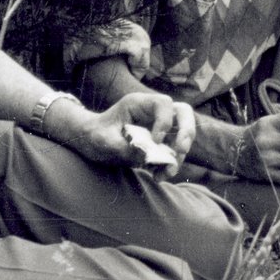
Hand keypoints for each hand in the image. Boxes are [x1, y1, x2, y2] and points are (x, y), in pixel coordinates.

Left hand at [62, 92, 194, 167]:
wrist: (92, 143)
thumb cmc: (95, 135)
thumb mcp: (104, 141)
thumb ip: (125, 147)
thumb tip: (148, 156)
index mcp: (139, 104)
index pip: (163, 104)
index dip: (164, 121)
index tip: (155, 140)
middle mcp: (153, 113)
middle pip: (183, 113)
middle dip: (187, 132)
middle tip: (180, 150)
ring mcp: (159, 127)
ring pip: (184, 134)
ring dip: (179, 155)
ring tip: (167, 172)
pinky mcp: (160, 143)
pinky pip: (174, 152)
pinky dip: (170, 165)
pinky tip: (159, 176)